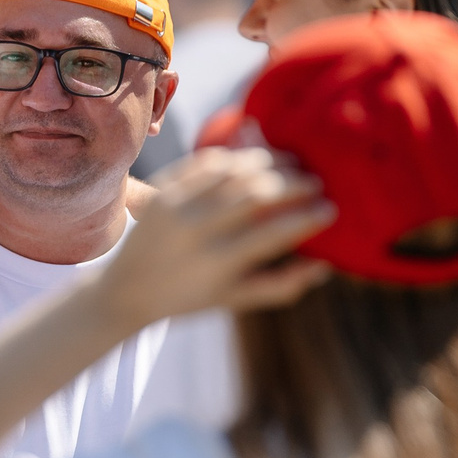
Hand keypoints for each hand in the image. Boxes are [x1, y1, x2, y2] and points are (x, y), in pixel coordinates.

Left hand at [97, 147, 332, 330]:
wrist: (127, 289)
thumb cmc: (191, 297)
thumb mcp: (235, 299)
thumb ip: (281, 286)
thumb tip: (324, 265)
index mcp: (218, 263)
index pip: (274, 234)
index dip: (307, 219)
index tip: (330, 209)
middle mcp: (196, 232)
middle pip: (257, 194)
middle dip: (293, 184)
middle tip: (316, 182)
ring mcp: (176, 207)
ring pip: (233, 171)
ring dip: (268, 163)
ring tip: (291, 165)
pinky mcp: (162, 190)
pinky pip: (205, 162)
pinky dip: (235, 158)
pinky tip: (255, 161)